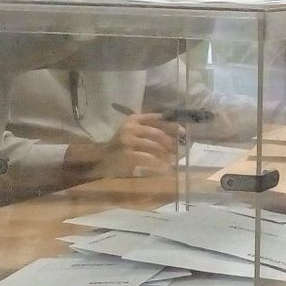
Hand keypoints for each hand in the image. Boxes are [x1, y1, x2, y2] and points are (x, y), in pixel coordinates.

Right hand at [68, 113, 182, 177]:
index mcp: (134, 119)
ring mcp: (127, 141)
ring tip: (174, 159)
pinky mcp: (127, 154)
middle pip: (157, 133)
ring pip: (154, 146)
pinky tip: (165, 167)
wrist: (101, 157)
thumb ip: (150, 128)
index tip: (184, 131)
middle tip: (180, 149)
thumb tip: (176, 131)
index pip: (157, 118)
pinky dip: (158, 163)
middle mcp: (130, 127)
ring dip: (167, 154)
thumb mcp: (133, 131)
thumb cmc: (121, 145)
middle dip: (171, 142)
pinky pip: (148, 158)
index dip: (173, 124)